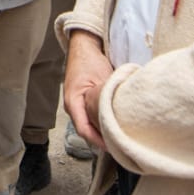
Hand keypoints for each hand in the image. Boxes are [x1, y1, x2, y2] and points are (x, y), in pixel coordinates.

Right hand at [64, 30, 111, 151]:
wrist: (83, 48)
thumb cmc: (89, 60)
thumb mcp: (102, 78)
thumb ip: (108, 97)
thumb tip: (122, 113)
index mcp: (72, 101)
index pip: (83, 129)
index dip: (98, 140)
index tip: (112, 146)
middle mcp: (72, 107)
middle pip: (86, 131)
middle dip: (101, 140)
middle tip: (119, 146)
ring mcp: (76, 105)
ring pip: (88, 125)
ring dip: (101, 132)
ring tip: (117, 139)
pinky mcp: (81, 102)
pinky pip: (89, 118)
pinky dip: (100, 124)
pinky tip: (112, 126)